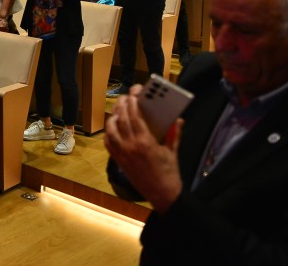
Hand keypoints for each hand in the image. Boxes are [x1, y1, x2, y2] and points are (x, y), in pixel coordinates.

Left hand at [103, 86, 183, 213]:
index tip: (133, 94)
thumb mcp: (173, 151)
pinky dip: (108, 133)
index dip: (132, 102)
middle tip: (125, 97)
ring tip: (118, 109)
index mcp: (146, 141)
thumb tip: (178, 119)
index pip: (134, 115)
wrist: (162, 194)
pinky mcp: (119, 161)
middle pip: (122, 119)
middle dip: (122, 105)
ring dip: (113, 117)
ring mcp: (123, 154)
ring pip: (111, 130)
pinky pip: (108, 143)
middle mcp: (131, 146)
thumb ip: (174, 133)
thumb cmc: (169, 172)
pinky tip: (113, 127)